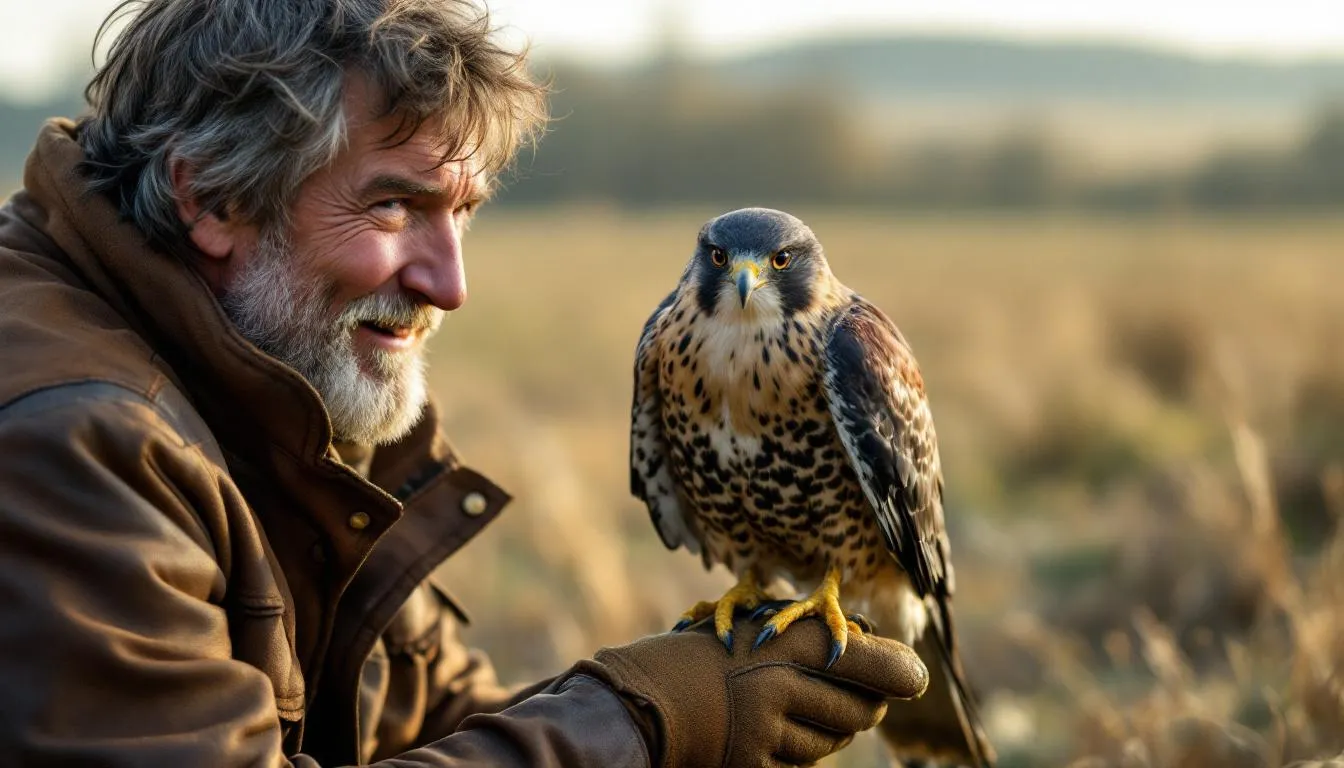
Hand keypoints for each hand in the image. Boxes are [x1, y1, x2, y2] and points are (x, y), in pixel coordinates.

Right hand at [571, 613, 928, 767]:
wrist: (635, 702)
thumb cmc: (691, 658)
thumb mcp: (746, 631)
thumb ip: (800, 642)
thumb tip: (868, 654)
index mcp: (776, 640)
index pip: (857, 655)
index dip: (892, 668)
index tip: (913, 676)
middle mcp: (778, 683)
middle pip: (855, 705)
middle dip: (867, 705)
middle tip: (871, 702)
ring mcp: (767, 730)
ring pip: (830, 740)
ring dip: (832, 732)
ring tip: (814, 715)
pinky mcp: (753, 764)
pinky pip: (798, 765)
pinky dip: (798, 754)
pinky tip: (781, 736)